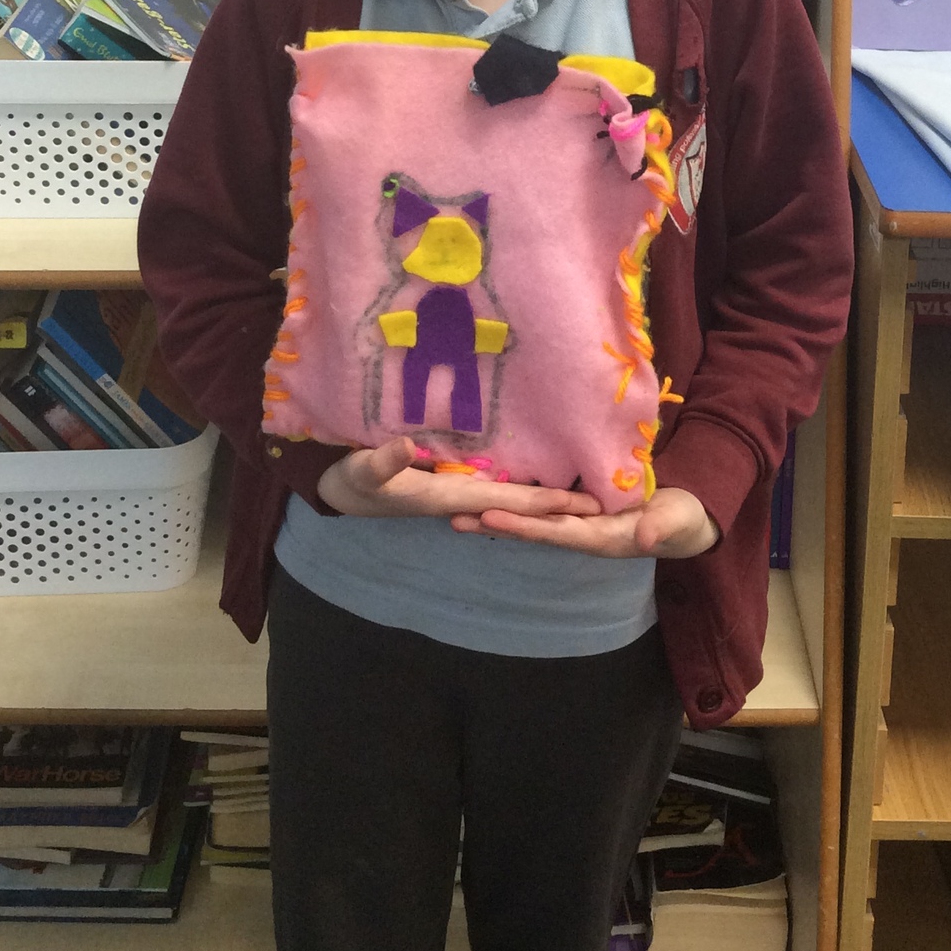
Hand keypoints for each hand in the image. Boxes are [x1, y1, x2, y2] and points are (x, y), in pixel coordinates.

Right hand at [318, 437, 602, 523]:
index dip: (550, 502)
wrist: (339, 492)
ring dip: (548, 494)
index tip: (589, 504)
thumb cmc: (353, 482)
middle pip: (523, 501)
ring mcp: (459, 491)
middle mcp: (463, 497)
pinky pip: (496, 483)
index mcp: (452, 496)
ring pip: (513, 495)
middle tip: (610, 498)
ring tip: (588, 487)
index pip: (511, 500)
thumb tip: (407, 446)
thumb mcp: (364, 471)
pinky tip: (541, 472)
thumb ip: (384, 461)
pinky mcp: (452, 482)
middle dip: (563, 502)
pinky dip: (523, 482)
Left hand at [451, 486, 718, 558]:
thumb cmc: (684, 519)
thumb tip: (645, 538)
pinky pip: (545, 506)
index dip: (523, 526)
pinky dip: (519, 501)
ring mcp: (581, 521)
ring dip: (500, 515)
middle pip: (534, 529)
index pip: (556, 531)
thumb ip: (663, 527)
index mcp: (603, 537)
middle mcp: (584, 532)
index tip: (490, 517)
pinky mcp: (582, 507)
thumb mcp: (679, 521)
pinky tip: (494, 492)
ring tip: (459, 508)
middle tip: (454, 516)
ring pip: (534, 519)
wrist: (689, 518)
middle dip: (497, 523)